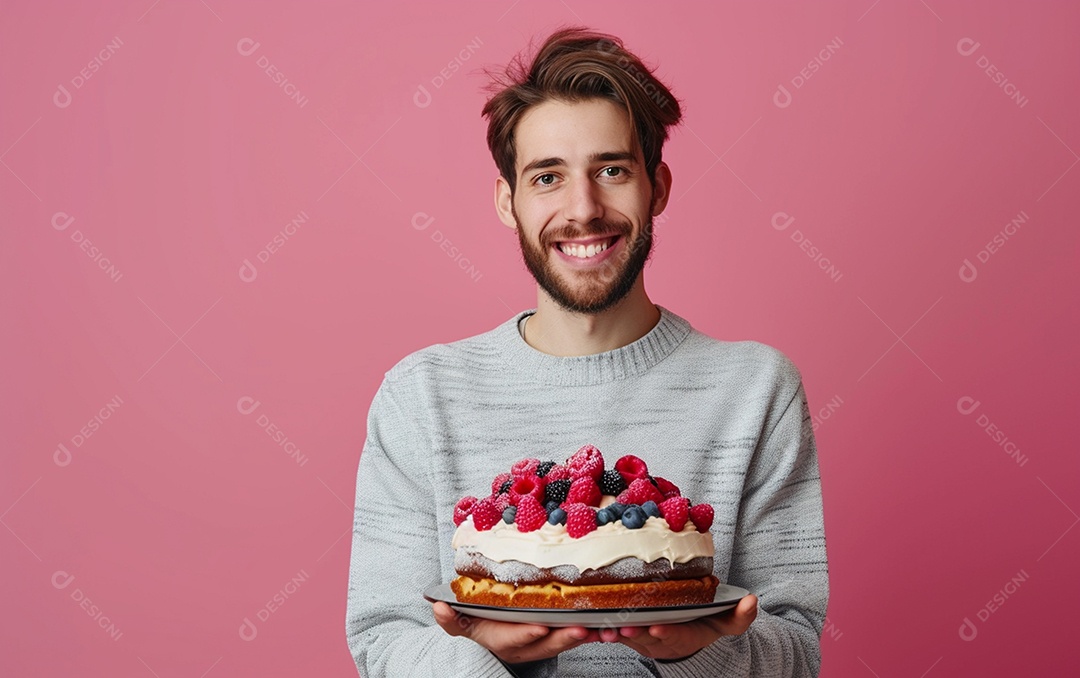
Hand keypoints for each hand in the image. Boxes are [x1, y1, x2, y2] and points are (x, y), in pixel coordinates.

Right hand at [432, 601, 601, 663]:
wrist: (493, 630)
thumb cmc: (479, 622)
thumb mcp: (461, 622)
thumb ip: (451, 618)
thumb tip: (438, 608)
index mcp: (500, 639)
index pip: (513, 639)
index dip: (525, 634)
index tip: (538, 628)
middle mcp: (524, 645)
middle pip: (546, 645)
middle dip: (563, 638)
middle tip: (580, 629)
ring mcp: (542, 642)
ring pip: (564, 642)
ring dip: (582, 636)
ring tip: (599, 628)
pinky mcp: (558, 635)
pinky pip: (575, 635)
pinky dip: (592, 632)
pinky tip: (606, 624)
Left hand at [600, 593, 757, 660]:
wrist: (683, 633)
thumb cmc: (703, 624)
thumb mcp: (724, 622)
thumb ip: (739, 616)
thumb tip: (752, 601)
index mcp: (682, 635)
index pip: (673, 635)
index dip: (665, 633)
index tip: (657, 628)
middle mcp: (659, 638)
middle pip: (644, 637)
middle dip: (634, 633)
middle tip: (625, 626)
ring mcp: (640, 636)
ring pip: (624, 635)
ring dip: (612, 632)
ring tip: (602, 627)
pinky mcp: (625, 629)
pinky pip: (609, 629)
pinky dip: (597, 627)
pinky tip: (584, 622)